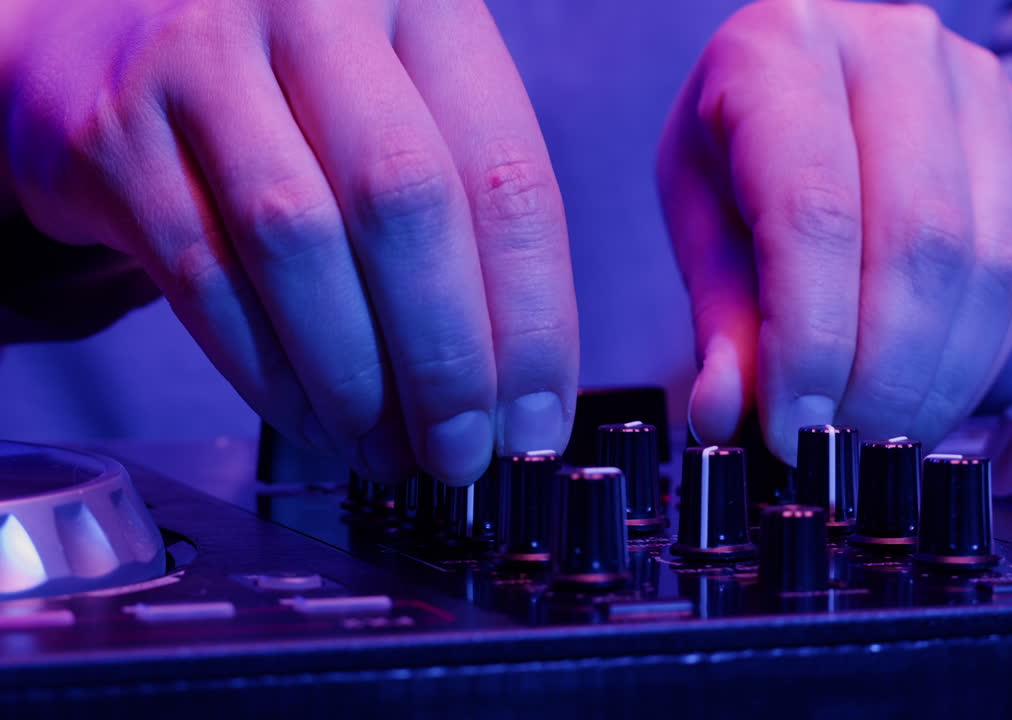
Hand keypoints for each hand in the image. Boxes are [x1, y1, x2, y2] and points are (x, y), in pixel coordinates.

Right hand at [5, 0, 577, 483]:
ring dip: (355, 377)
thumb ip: (465, 214)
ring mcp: (204, 58)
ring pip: (298, 243)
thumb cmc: (297, 82)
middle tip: (460, 451)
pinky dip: (268, 371)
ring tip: (388, 449)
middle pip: (403, 204)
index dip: (530, 319)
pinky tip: (313, 419)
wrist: (108, 26)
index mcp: (426, 4)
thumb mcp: (405, 101)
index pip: (507, 175)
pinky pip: (205, 275)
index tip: (534, 420)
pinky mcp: (117, 130)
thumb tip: (513, 390)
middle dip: (444, 357)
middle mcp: (316, 9)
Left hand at [659, 0, 1011, 462]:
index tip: (792, 429)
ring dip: (934, 377)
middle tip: (840, 449)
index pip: (812, 209)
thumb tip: (726, 414)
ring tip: (880, 436)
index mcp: (783, 44)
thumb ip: (721, 316)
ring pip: (984, 262)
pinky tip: (927, 395)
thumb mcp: (705, 217)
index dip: (809, 340)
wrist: (836, 97)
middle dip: (878, 374)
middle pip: (914, 240)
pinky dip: (976, 354)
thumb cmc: (748, 152)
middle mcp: (895, 45)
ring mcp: (981, 84)